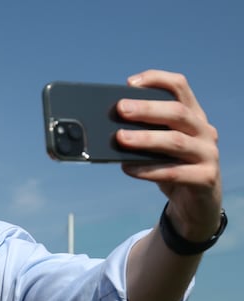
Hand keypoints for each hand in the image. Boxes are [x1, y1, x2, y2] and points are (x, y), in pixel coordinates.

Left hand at [116, 70, 222, 241]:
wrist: (195, 205)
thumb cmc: (172, 168)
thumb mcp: (160, 148)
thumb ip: (144, 135)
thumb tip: (107, 128)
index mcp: (193, 116)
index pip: (180, 87)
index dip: (157, 80)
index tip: (130, 83)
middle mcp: (204, 131)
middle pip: (177, 112)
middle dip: (147, 109)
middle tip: (120, 108)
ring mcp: (208, 154)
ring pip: (176, 141)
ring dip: (145, 138)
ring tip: (120, 138)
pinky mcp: (205, 178)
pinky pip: (174, 172)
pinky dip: (148, 170)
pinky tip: (127, 168)